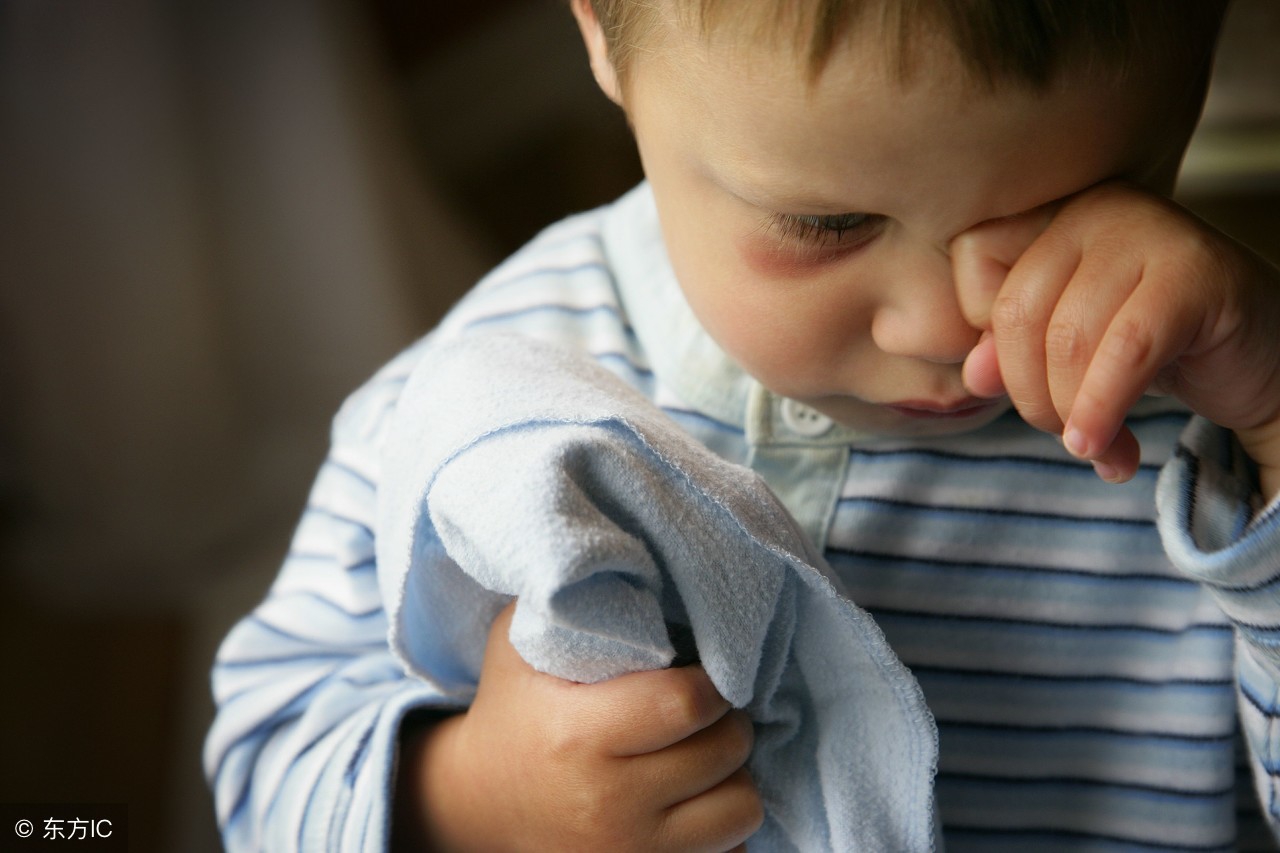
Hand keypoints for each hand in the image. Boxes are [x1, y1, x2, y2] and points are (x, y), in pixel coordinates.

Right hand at [394, 603, 762, 851]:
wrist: (479, 804)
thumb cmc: (512, 706)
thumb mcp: (518, 639)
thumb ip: (571, 596)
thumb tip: (632, 544)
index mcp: (581, 735)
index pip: (690, 703)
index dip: (712, 680)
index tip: (704, 670)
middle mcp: (610, 802)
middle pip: (727, 751)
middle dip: (728, 721)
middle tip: (706, 708)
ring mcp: (631, 852)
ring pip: (742, 806)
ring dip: (733, 774)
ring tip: (703, 752)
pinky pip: (731, 851)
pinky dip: (722, 821)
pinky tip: (694, 796)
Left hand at [951, 181, 1279, 499]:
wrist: (1262, 362)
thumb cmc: (1148, 352)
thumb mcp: (1066, 352)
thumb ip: (1012, 354)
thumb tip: (974, 375)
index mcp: (1051, 216)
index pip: (973, 265)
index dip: (990, 339)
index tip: (1027, 382)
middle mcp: (1096, 210)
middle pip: (1016, 311)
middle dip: (1030, 395)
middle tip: (1065, 435)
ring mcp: (1149, 231)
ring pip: (1067, 338)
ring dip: (1072, 415)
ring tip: (1097, 448)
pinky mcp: (1196, 274)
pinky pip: (1125, 351)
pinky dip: (1105, 411)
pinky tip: (1111, 453)